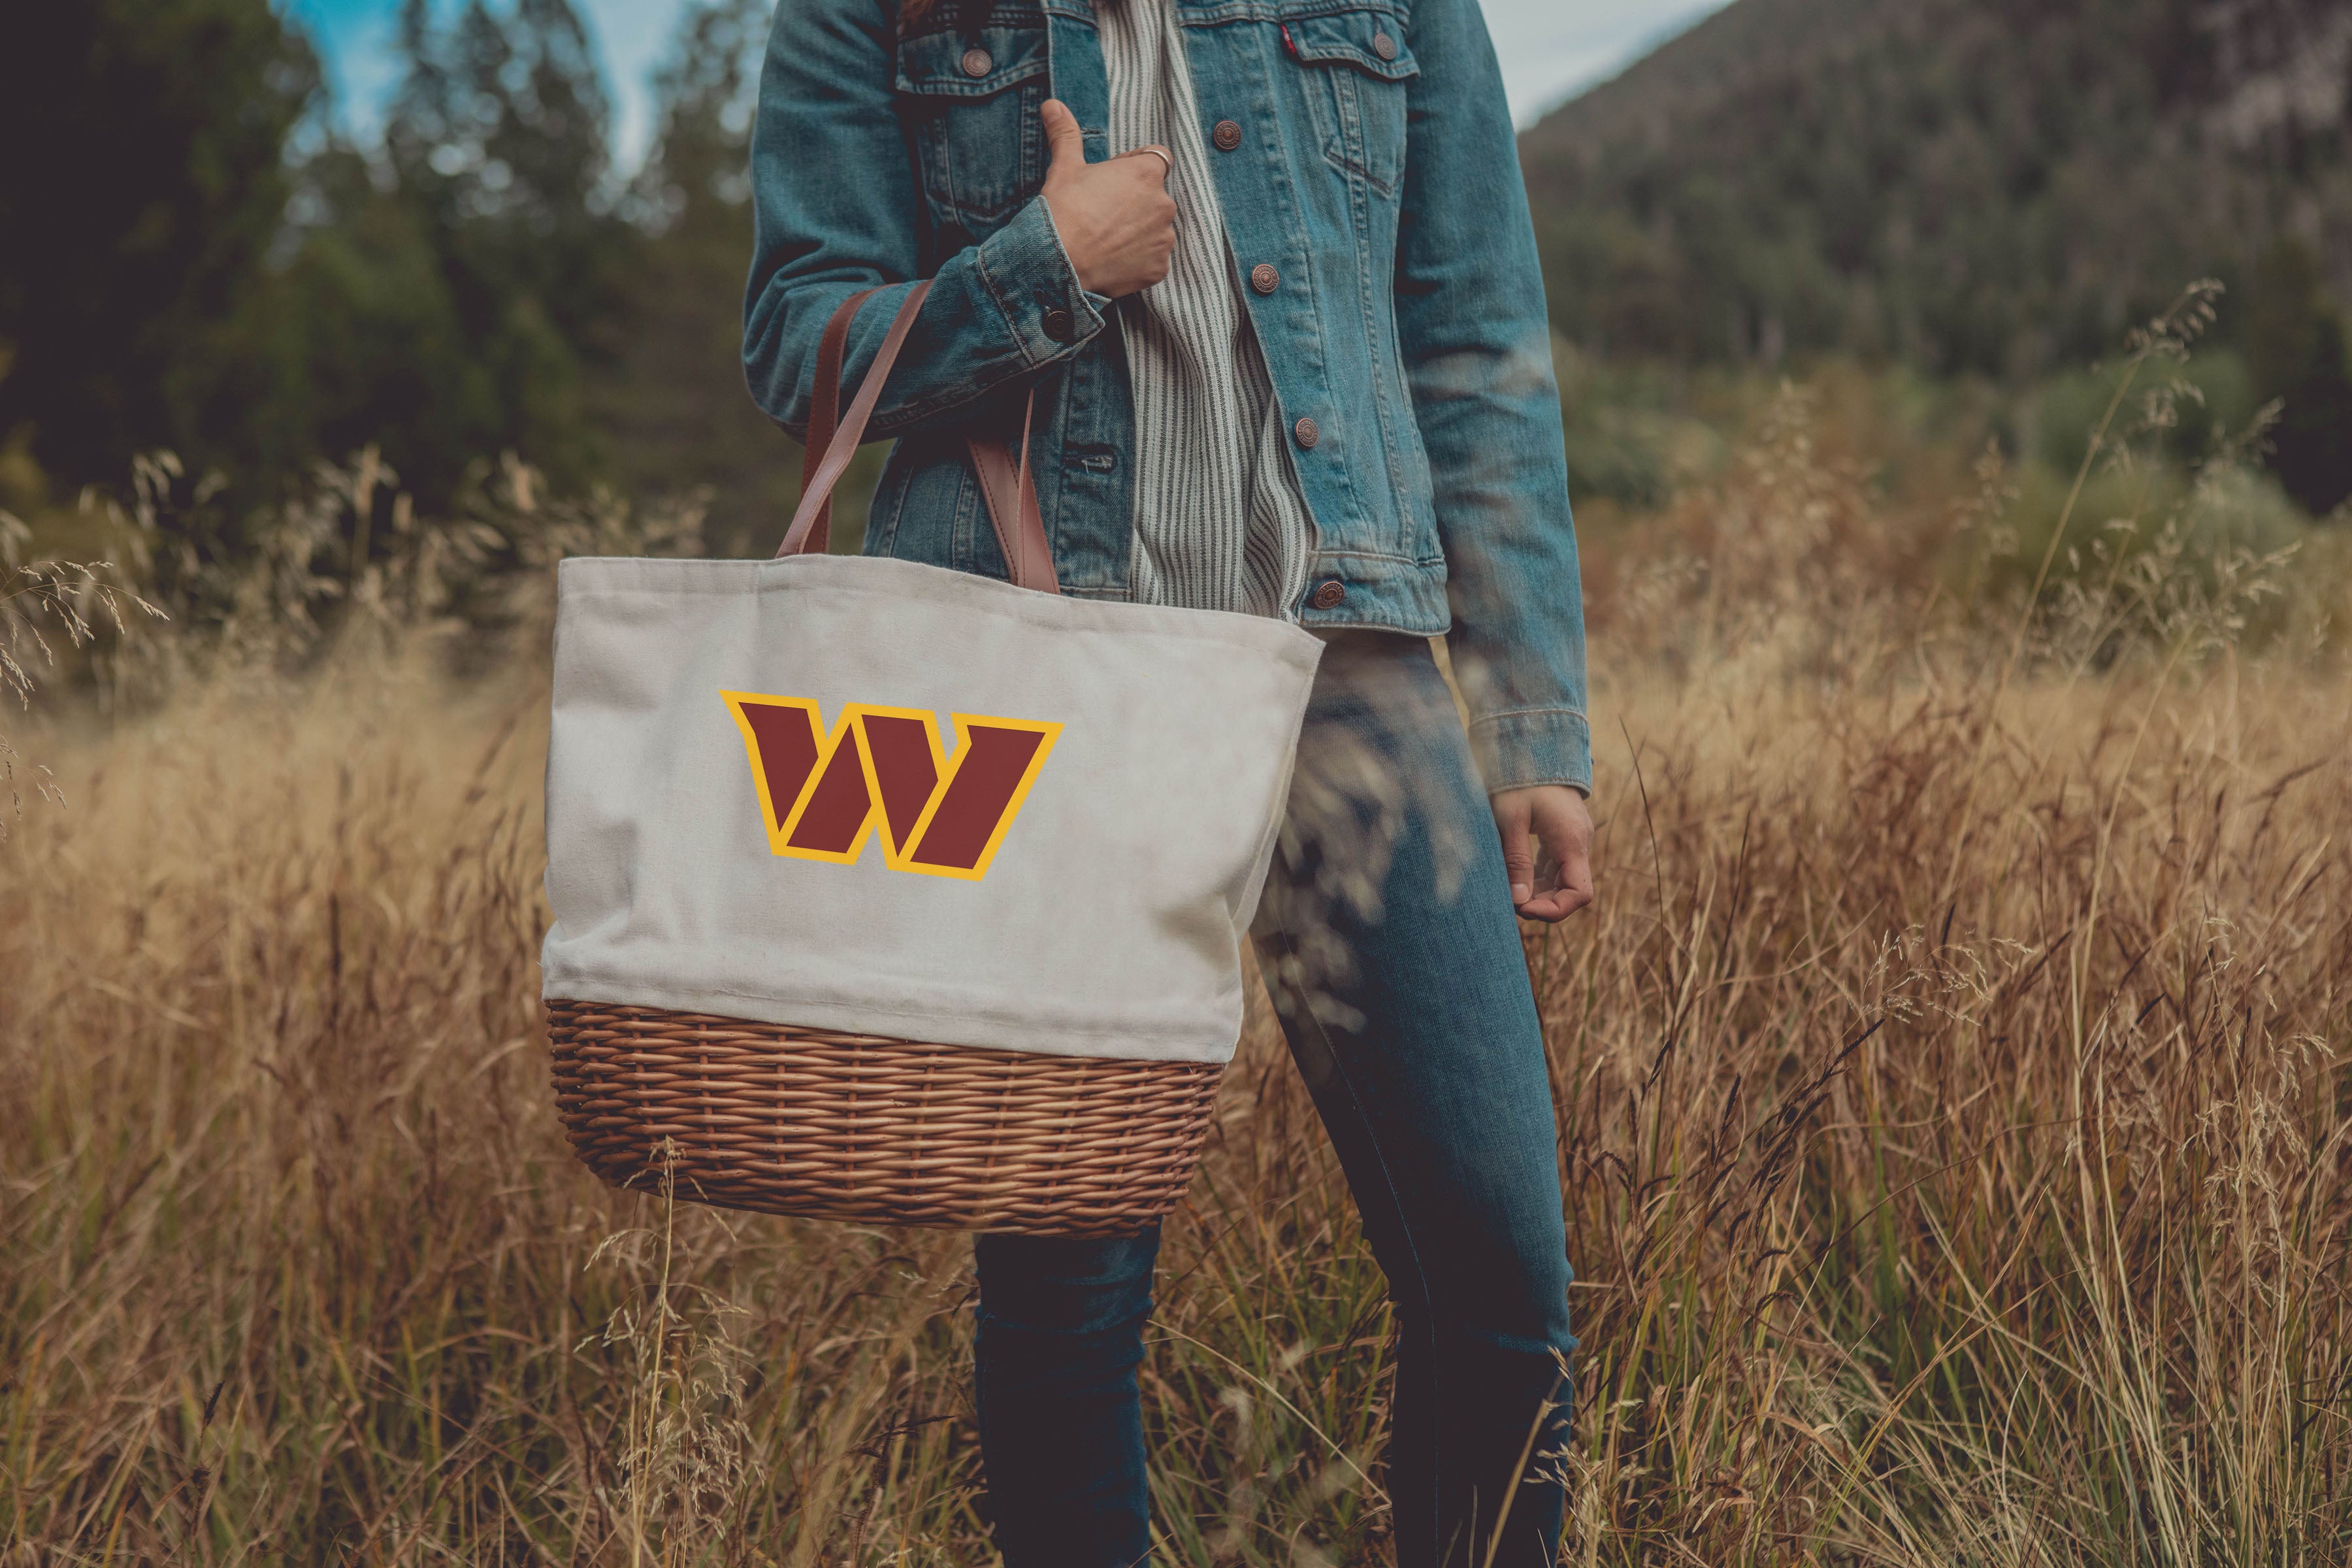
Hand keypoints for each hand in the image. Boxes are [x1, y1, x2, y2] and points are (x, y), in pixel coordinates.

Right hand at [1039, 98, 1175, 297]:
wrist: (1057, 263)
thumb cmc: (1062, 210)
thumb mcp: (1064, 167)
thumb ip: (1066, 133)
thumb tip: (1052, 104)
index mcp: (1147, 173)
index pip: (1157, 159)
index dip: (1134, 167)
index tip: (1111, 180)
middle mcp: (1164, 204)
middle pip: (1155, 197)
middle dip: (1135, 202)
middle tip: (1102, 213)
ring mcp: (1164, 239)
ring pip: (1155, 229)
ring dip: (1138, 231)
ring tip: (1106, 238)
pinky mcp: (1159, 269)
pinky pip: (1153, 259)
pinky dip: (1138, 259)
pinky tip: (1112, 259)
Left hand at [1491, 785, 1593, 922]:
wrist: (1533, 746)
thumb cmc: (1519, 779)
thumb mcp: (1511, 819)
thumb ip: (1516, 860)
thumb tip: (1518, 901)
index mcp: (1571, 841)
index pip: (1579, 893)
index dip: (1554, 910)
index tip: (1523, 909)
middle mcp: (1579, 843)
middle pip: (1571, 890)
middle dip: (1542, 903)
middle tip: (1509, 903)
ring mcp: (1573, 838)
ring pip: (1562, 879)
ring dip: (1538, 891)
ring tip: (1508, 891)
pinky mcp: (1563, 834)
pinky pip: (1555, 866)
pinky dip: (1537, 877)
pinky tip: (1515, 877)